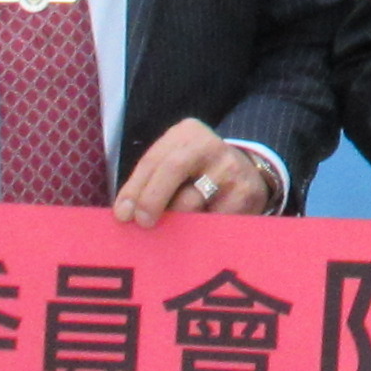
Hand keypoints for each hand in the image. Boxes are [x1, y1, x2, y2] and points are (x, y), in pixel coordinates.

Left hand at [118, 117, 274, 223]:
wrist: (247, 174)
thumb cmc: (196, 173)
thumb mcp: (174, 163)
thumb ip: (151, 181)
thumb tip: (126, 214)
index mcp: (186, 134)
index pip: (154, 159)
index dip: (135, 188)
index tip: (123, 215)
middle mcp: (209, 145)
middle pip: (173, 170)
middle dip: (152, 199)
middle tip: (143, 224)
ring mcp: (230, 169)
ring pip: (192, 202)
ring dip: (174, 221)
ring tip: (168, 231)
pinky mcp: (245, 194)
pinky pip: (213, 221)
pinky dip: (198, 232)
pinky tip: (193, 236)